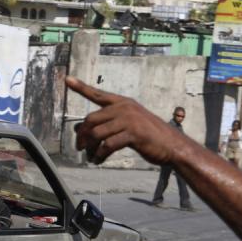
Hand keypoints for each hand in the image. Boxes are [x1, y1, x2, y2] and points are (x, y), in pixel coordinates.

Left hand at [67, 77, 187, 165]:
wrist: (173, 146)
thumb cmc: (149, 137)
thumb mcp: (128, 125)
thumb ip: (106, 124)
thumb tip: (78, 130)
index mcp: (123, 103)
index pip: (97, 94)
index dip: (81, 87)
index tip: (67, 79)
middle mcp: (124, 108)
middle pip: (90, 119)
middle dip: (82, 135)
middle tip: (79, 148)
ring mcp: (129, 120)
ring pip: (96, 133)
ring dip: (90, 148)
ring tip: (90, 157)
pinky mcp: (133, 134)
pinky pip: (107, 145)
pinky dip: (99, 155)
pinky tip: (98, 161)